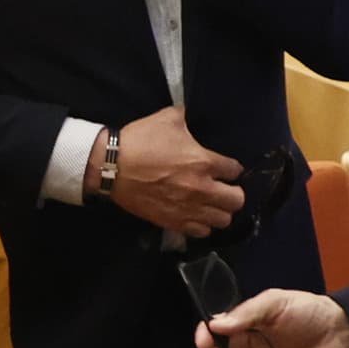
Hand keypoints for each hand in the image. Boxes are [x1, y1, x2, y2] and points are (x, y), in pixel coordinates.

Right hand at [108, 104, 243, 235]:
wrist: (112, 166)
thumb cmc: (141, 141)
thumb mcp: (167, 119)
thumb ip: (187, 117)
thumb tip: (192, 115)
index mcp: (204, 162)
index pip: (235, 170)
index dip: (232, 168)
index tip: (225, 168)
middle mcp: (202, 189)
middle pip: (236, 200)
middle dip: (234, 193)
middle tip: (224, 188)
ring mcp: (188, 209)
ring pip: (222, 220)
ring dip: (220, 211)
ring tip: (212, 204)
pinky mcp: (173, 222)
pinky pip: (201, 232)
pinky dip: (203, 225)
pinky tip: (197, 216)